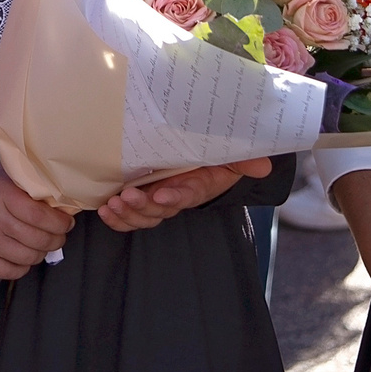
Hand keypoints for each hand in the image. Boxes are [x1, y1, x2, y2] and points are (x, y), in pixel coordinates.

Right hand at [0, 162, 75, 280]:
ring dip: (41, 254)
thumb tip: (62, 195)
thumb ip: (27, 181)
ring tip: (41, 246)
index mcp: (1, 193)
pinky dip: (23, 267)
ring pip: (28, 257)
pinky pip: (11, 272)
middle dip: (56, 240)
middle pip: (38, 239)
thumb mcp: (1, 175)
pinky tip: (23, 257)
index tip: (67, 223)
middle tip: (59, 236)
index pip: (41, 216)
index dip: (60, 223)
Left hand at [97, 157, 269, 231]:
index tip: (161, 195)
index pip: (187, 195)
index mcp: (197, 186)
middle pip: (159, 211)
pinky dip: (117, 217)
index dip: (175, 197)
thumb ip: (245, 160)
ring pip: (143, 216)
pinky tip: (106, 210)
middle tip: (127, 196)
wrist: (204, 154)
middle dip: (142, 207)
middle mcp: (176, 196)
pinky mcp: (142, 195)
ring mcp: (158, 197)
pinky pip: (130, 215)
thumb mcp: (232, 154)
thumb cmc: (216, 154)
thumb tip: (265, 166)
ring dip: (127, 214)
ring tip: (113, 204)